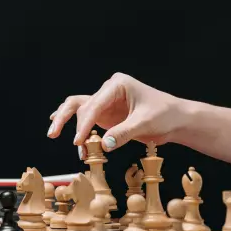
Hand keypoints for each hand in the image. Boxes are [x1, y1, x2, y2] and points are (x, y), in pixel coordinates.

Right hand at [47, 73, 186, 154]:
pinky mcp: (107, 114)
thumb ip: (123, 134)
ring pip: (80, 110)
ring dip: (70, 125)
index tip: (78, 140)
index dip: (83, 124)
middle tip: (53, 134)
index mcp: (117, 85)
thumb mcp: (145, 124)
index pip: (94, 104)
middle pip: (81, 104)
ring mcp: (106, 103)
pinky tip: (57, 125)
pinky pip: (87, 119)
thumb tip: (103, 145)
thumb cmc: (165, 116)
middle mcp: (108, 91)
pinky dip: (75, 125)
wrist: (177, 120)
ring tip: (56, 136)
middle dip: (66, 119)